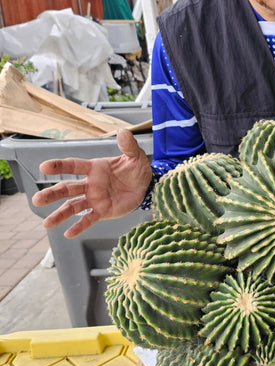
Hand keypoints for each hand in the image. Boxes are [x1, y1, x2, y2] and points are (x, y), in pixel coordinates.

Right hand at [31, 129, 152, 237]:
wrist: (146, 186)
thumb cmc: (136, 169)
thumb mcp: (135, 156)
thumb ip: (128, 146)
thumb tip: (124, 132)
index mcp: (95, 168)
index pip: (73, 166)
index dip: (59, 166)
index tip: (44, 167)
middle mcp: (90, 184)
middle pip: (66, 189)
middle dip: (52, 194)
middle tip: (37, 200)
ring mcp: (94, 198)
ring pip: (73, 206)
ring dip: (60, 214)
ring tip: (46, 224)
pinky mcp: (102, 211)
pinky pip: (88, 219)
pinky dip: (79, 226)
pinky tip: (68, 233)